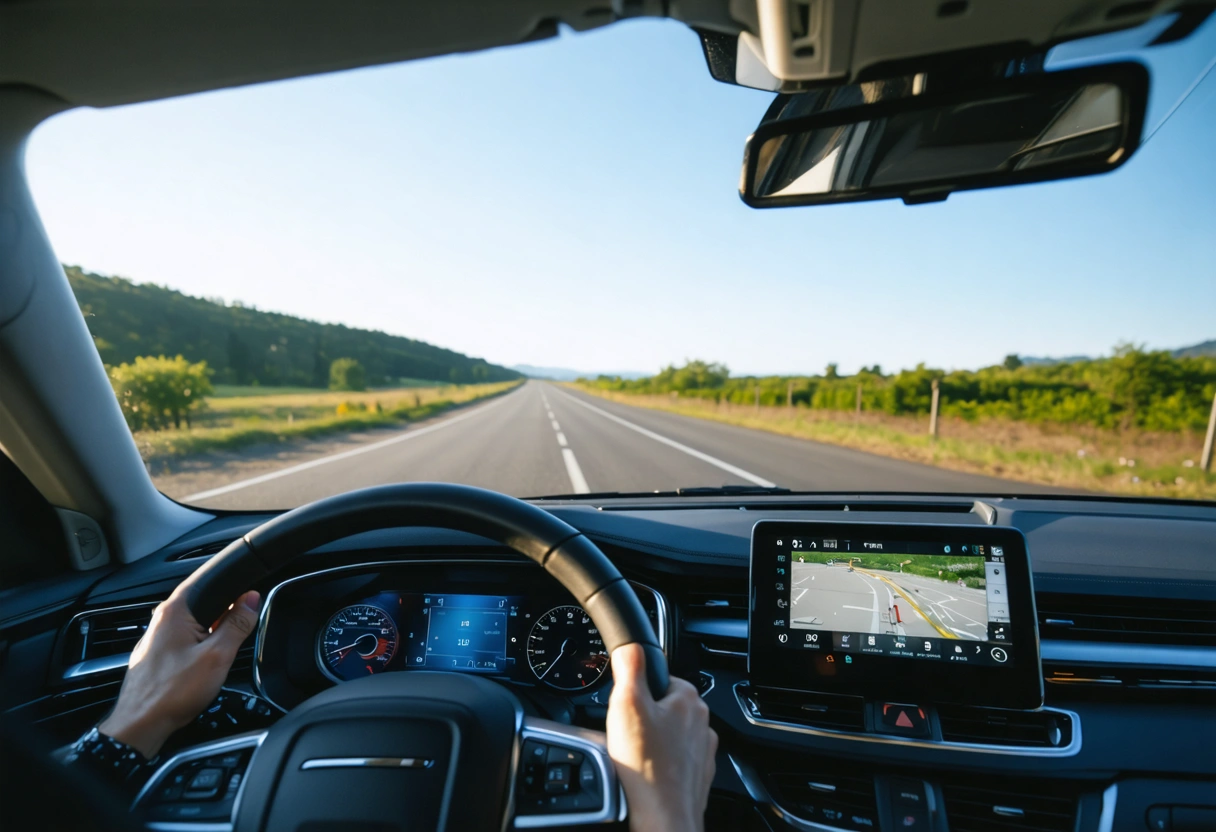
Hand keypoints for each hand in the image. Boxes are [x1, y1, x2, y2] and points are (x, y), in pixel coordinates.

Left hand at [98, 586, 260, 757]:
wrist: (140, 725)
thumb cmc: (172, 692)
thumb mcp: (217, 656)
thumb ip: (236, 625)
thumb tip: (252, 600)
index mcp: (175, 611)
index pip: (208, 581)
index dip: (233, 586)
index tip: (250, 598)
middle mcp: (162, 620)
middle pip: (204, 603)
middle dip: (225, 613)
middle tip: (238, 634)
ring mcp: (157, 638)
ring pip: (195, 624)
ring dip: (213, 633)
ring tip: (220, 654)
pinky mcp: (157, 655)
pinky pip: (185, 640)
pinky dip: (200, 646)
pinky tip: (205, 665)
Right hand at [606, 645, 716, 831]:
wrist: (664, 817)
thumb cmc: (648, 767)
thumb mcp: (626, 705)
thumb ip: (629, 668)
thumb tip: (631, 646)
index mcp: (688, 699)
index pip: (662, 679)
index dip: (640, 691)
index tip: (628, 706)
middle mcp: (702, 722)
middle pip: (666, 708)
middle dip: (647, 718)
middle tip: (628, 734)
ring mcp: (703, 751)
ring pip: (672, 735)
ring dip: (655, 742)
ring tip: (636, 756)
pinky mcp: (698, 774)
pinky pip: (677, 760)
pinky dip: (662, 764)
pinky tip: (646, 773)